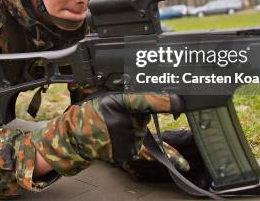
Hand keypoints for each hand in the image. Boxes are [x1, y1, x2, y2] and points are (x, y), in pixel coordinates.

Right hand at [31, 93, 183, 175]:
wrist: (75, 135)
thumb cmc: (91, 112)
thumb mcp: (107, 96)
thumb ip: (129, 96)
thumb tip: (156, 97)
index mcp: (115, 102)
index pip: (144, 101)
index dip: (163, 101)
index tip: (180, 102)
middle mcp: (122, 122)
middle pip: (144, 116)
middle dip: (138, 114)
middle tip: (116, 114)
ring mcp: (125, 140)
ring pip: (143, 130)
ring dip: (135, 127)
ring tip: (113, 128)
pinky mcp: (127, 153)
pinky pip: (150, 153)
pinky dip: (169, 157)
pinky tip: (184, 164)